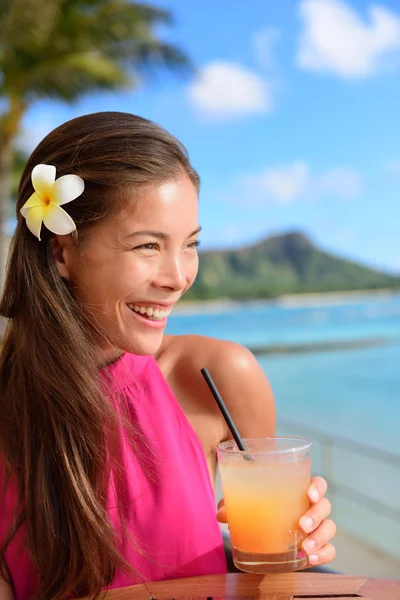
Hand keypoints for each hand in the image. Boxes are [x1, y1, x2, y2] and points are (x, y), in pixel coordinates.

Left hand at [216, 475, 336, 567]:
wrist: (264, 537)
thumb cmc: (258, 512)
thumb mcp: (245, 505)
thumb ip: (233, 505)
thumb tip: (221, 513)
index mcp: (298, 491)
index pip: (317, 483)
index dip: (318, 487)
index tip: (309, 494)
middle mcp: (311, 507)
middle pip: (325, 506)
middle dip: (316, 515)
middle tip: (302, 525)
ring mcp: (317, 527)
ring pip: (329, 528)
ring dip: (320, 537)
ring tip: (304, 547)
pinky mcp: (317, 547)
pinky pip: (330, 550)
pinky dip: (324, 554)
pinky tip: (310, 558)